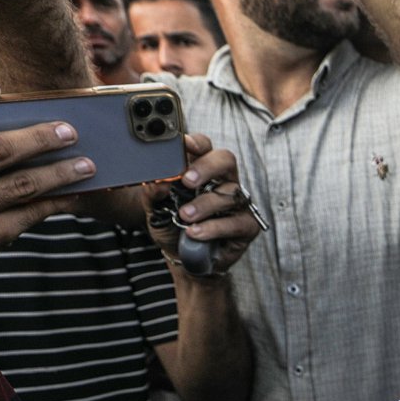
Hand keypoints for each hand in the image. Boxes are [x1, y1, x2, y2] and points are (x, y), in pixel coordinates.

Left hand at [143, 134, 263, 275]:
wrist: (182, 257)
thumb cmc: (173, 226)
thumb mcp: (155, 207)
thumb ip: (153, 192)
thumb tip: (156, 181)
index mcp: (202, 170)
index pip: (205, 147)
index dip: (197, 143)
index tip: (184, 144)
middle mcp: (223, 181)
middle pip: (225, 160)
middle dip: (207, 167)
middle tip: (188, 180)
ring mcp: (237, 203)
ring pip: (228, 194)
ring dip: (203, 205)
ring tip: (184, 216)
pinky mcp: (246, 225)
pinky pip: (235, 223)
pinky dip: (213, 228)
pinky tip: (195, 233)